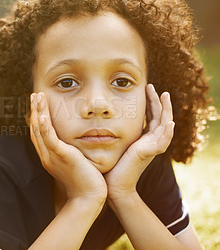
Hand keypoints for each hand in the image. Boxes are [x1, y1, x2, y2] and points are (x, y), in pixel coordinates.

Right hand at [30, 92, 106, 201]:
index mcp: (49, 156)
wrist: (89, 198)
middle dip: (35, 110)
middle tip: (34, 95)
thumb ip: (72, 152)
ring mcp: (52, 156)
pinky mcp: (61, 156)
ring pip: (40, 130)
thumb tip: (76, 143)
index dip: (37, 118)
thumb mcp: (76, 163)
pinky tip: (43, 115)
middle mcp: (47, 155)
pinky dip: (45, 126)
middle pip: (36, 129)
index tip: (38, 104)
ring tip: (37, 96)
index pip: (39, 133)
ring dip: (38, 112)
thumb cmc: (86, 182)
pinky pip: (49, 138)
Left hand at [105, 84, 174, 200]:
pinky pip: (163, 140)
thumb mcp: (115, 144)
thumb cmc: (111, 166)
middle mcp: (150, 142)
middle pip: (159, 117)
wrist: (113, 185)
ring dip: (166, 110)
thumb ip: (115, 133)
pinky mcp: (149, 153)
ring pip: (165, 125)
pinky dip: (168, 131)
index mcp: (143, 139)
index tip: (146, 90)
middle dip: (158, 101)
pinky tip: (169, 121)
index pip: (150, 117)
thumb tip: (102, 120)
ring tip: (164, 95)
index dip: (150, 103)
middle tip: (153, 87)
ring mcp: (152, 147)